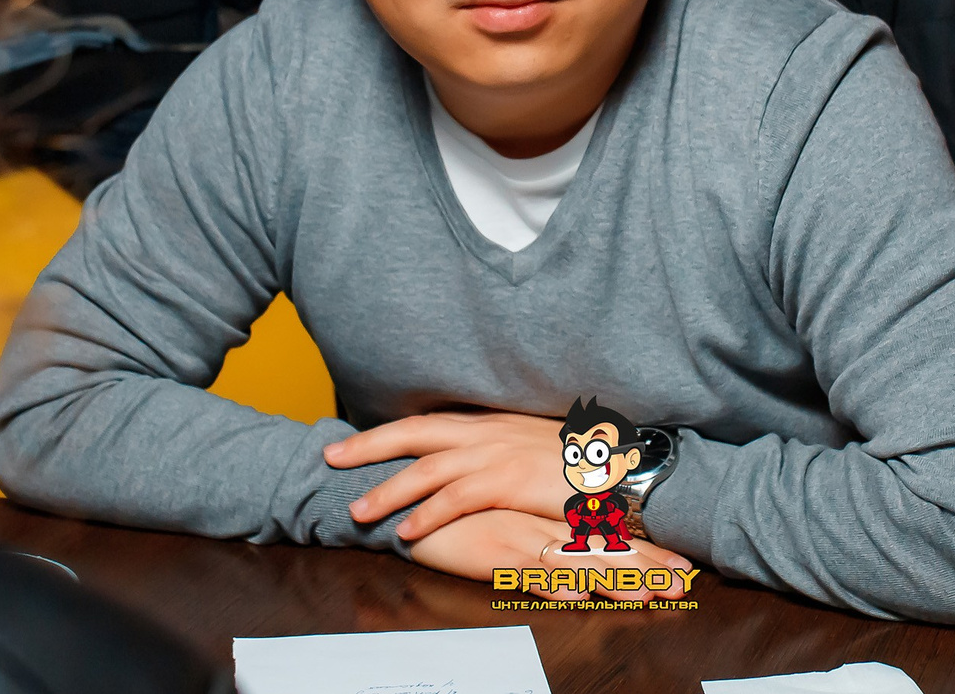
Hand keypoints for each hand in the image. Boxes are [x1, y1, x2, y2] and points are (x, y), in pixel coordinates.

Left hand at [326, 410, 568, 537]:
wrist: (623, 465)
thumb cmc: (583, 461)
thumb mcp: (535, 445)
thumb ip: (501, 449)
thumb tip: (475, 460)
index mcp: (491, 423)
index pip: (429, 422)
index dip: (390, 431)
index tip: (356, 439)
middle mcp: (488, 432)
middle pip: (414, 432)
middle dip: (369, 444)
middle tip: (331, 456)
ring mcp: (498, 454)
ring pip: (427, 469)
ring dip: (388, 490)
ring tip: (357, 511)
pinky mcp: (510, 481)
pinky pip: (457, 499)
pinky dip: (427, 515)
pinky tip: (404, 531)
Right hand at [406, 508, 693, 601]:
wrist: (409, 500)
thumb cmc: (457, 511)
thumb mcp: (507, 518)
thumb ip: (540, 528)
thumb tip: (574, 548)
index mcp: (548, 513)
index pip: (608, 535)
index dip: (645, 553)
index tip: (682, 569)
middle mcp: (541, 521)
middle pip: (602, 548)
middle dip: (643, 569)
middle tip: (680, 585)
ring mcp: (519, 534)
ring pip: (575, 558)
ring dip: (610, 577)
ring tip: (645, 595)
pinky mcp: (492, 549)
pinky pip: (526, 567)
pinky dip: (552, 580)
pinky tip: (574, 593)